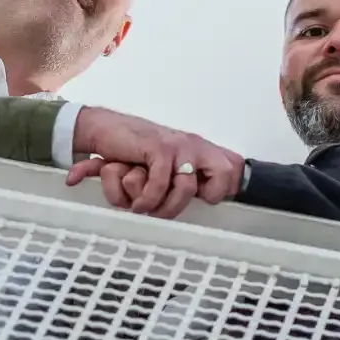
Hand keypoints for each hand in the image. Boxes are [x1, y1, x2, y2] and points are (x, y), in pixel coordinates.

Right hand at [68, 107, 244, 217]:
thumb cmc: (133, 150)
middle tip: (165, 210)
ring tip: (146, 209)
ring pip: (187, 189)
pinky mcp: (159, 148)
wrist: (104, 129)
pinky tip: (136, 203)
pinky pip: (161, 184)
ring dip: (164, 207)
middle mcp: (195, 145)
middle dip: (198, 198)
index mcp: (200, 149)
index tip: (200, 200)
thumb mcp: (164, 163)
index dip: (223, 189)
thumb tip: (204, 197)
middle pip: (225, 175)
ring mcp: (179, 146)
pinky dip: (146, 199)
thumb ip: (183, 176)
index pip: (234, 167)